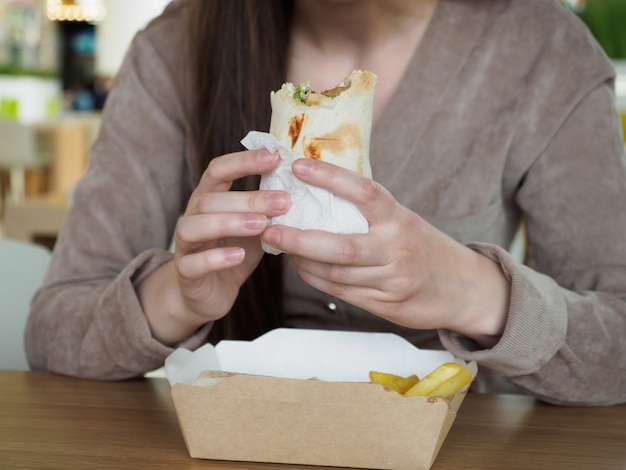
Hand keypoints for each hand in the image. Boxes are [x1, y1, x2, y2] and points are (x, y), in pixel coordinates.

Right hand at [138, 149, 289, 343]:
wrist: (207, 293)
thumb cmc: (234, 252)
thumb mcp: (255, 228)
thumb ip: (270, 210)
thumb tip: (305, 189)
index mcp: (210, 199)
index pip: (218, 170)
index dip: (244, 161)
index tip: (275, 157)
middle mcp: (193, 216)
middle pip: (210, 199)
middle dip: (248, 198)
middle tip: (284, 202)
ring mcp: (185, 245)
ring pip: (194, 226)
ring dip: (230, 223)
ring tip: (262, 225)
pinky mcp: (185, 273)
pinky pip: (192, 264)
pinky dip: (215, 258)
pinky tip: (239, 255)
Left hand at [262, 158, 509, 342]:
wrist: (467, 289)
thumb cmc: (427, 248)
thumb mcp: (406, 222)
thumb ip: (372, 214)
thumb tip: (322, 194)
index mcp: (401, 219)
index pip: (364, 192)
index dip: (330, 177)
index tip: (297, 166)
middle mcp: (396, 249)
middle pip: (341, 246)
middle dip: (300, 239)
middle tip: (271, 229)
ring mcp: (392, 280)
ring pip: (337, 273)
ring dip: (304, 261)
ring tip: (282, 246)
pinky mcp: (386, 305)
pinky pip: (342, 292)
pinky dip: (317, 279)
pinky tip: (302, 268)